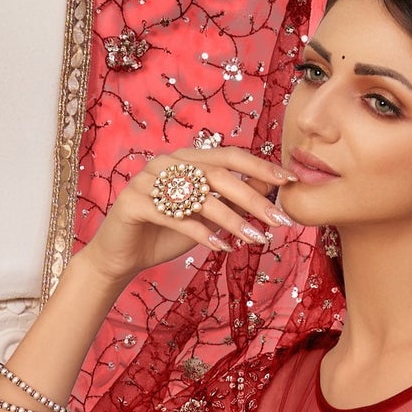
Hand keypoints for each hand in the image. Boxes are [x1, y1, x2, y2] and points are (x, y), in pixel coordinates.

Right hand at [81, 146, 297, 283]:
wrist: (122, 255)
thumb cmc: (166, 233)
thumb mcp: (206, 217)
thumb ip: (232, 201)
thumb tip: (270, 189)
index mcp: (186, 160)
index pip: (229, 156)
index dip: (260, 166)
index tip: (289, 181)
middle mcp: (167, 163)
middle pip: (218, 174)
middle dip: (253, 197)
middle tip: (279, 220)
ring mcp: (147, 180)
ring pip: (199, 195)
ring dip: (233, 219)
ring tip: (256, 239)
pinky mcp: (133, 203)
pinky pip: (173, 216)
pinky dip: (201, 232)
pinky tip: (222, 247)